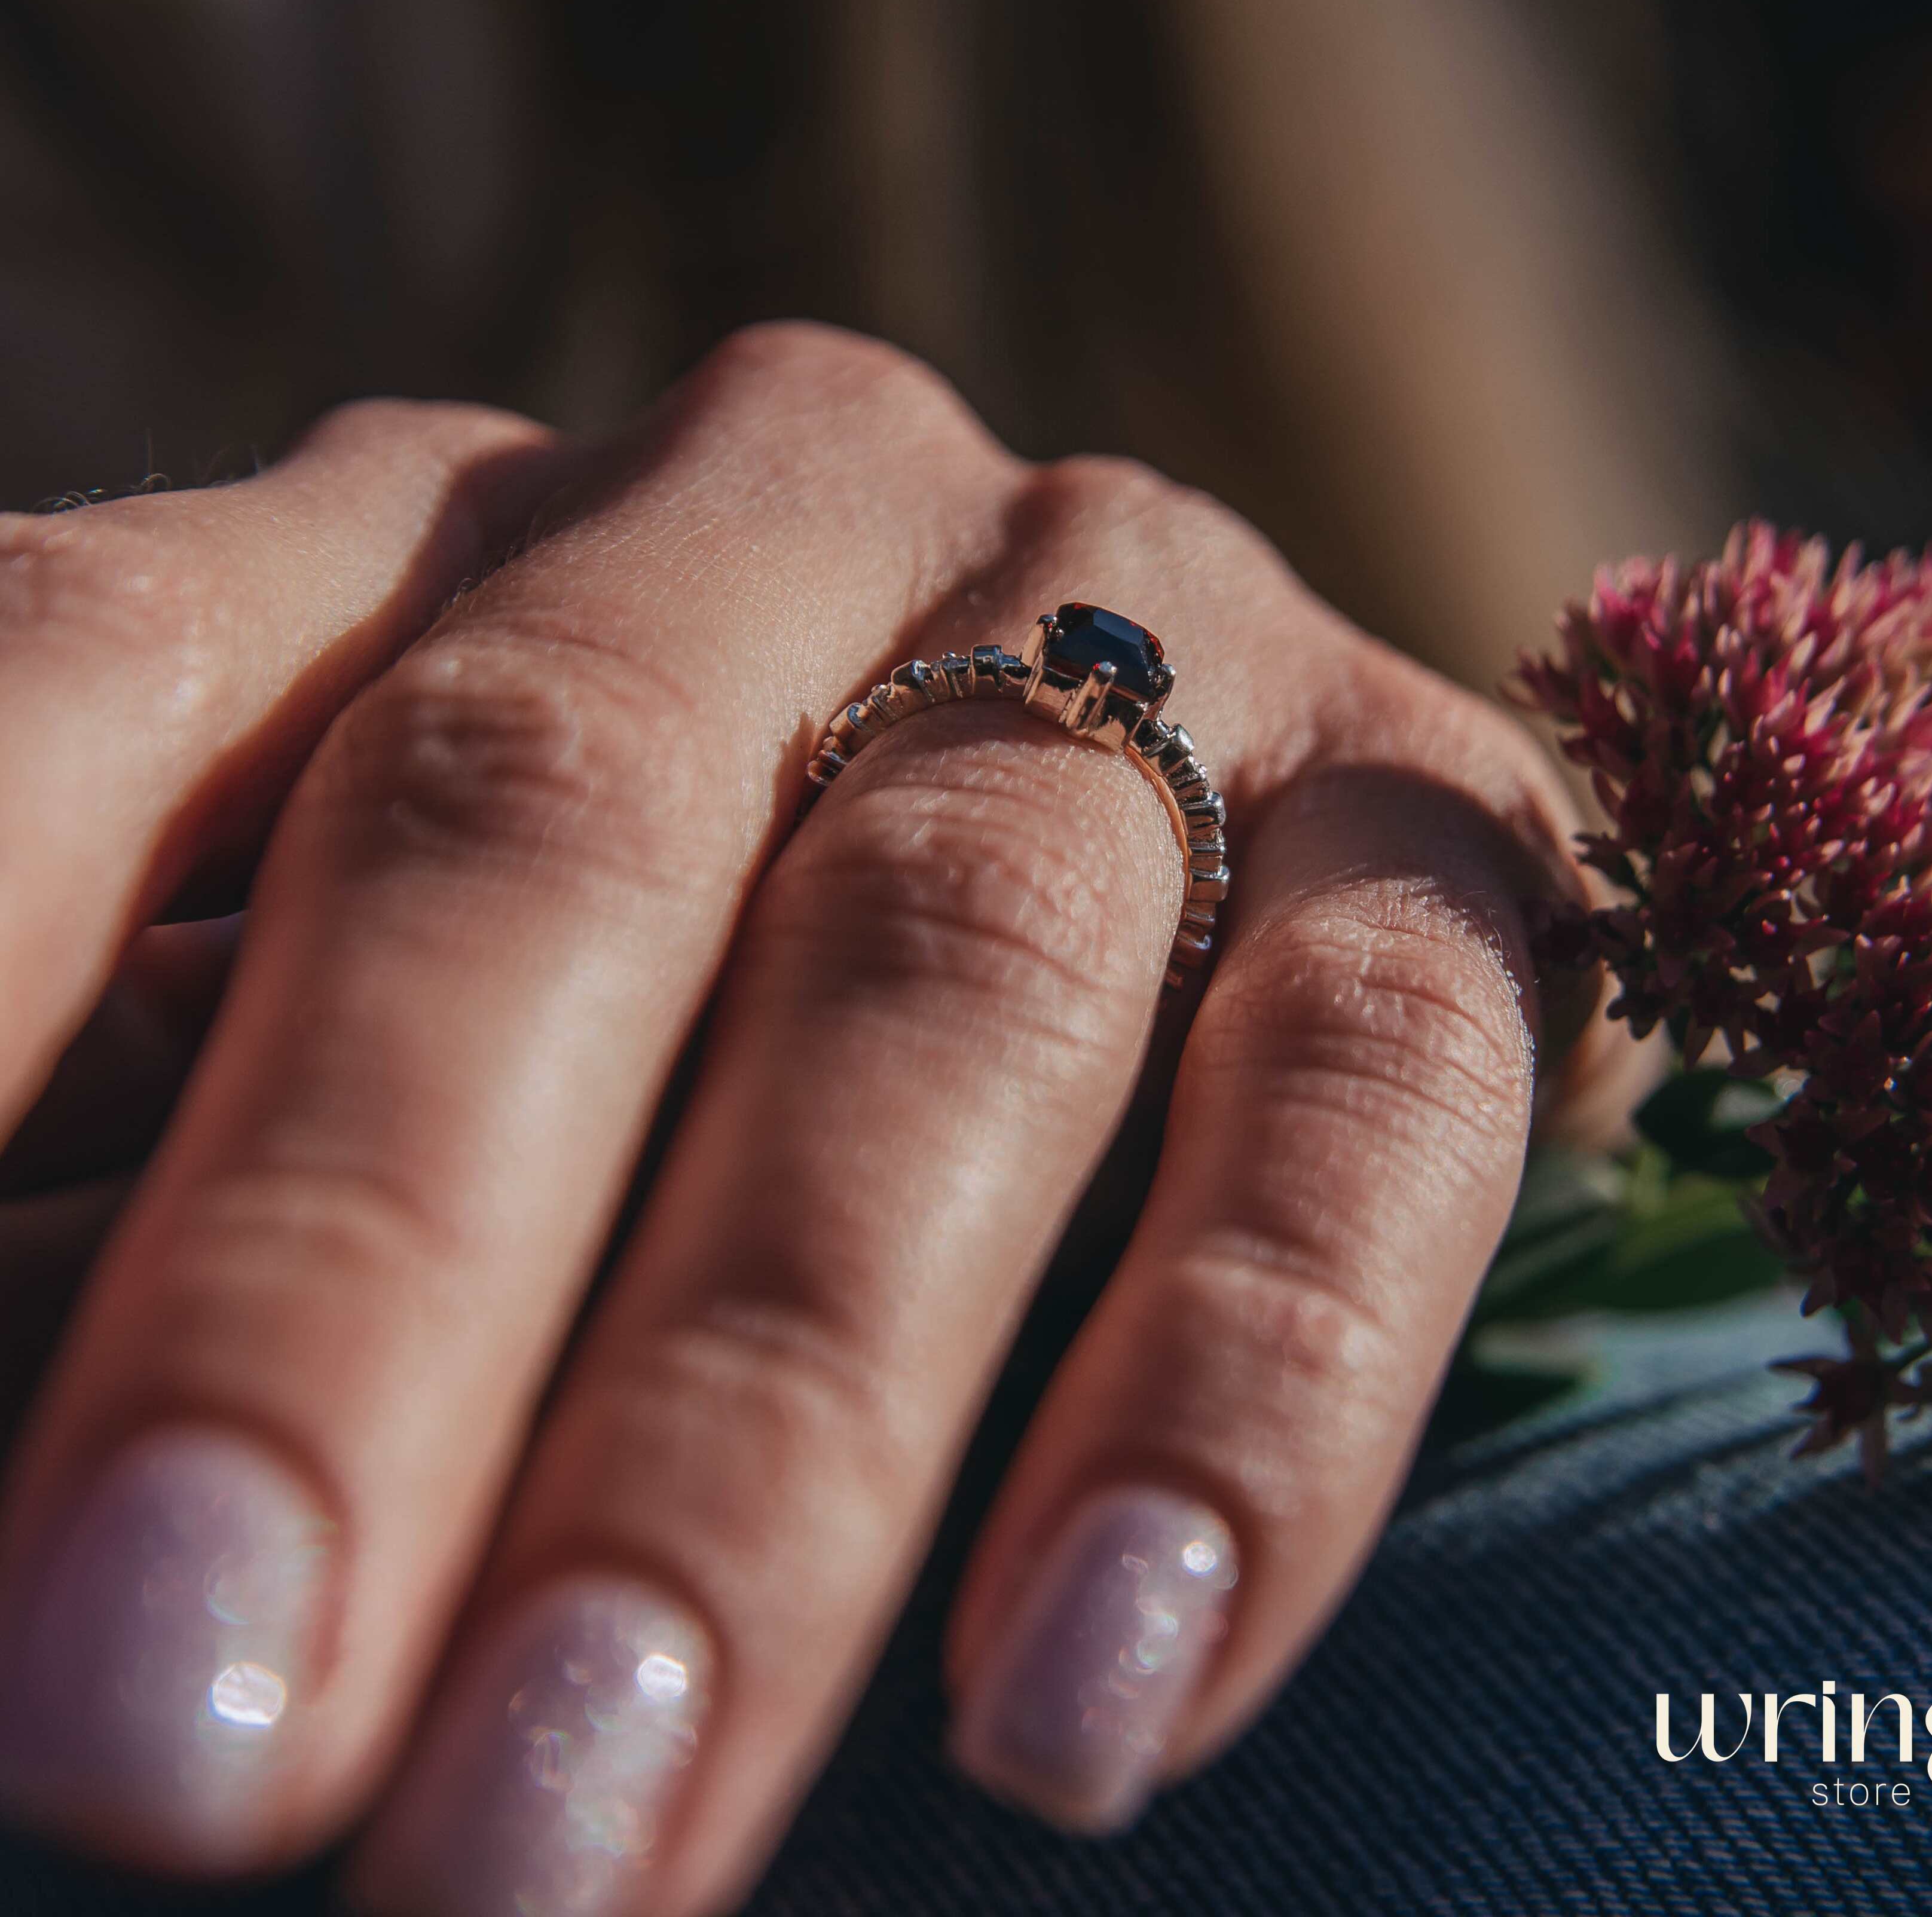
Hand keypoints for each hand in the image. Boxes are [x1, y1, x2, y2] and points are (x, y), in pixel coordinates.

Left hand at [0, 325, 1624, 1914]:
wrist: (1167, 817)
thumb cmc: (662, 1008)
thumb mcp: (353, 1019)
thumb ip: (188, 1164)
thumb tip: (58, 1545)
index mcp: (432, 537)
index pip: (96, 671)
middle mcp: (784, 509)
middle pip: (557, 807)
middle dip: (360, 1269)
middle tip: (179, 1728)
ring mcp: (1149, 626)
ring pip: (964, 963)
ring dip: (767, 1412)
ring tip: (578, 1834)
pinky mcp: (1431, 809)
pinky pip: (1370, 1060)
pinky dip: (1245, 1382)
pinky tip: (1085, 1702)